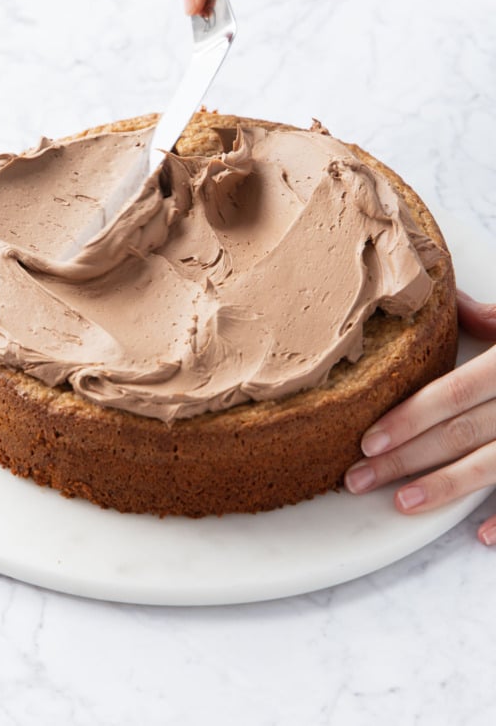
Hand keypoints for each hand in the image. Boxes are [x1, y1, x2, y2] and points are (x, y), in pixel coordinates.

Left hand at [345, 290, 495, 545]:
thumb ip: (493, 319)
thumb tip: (448, 303)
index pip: (453, 393)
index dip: (409, 418)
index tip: (368, 440)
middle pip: (462, 434)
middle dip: (407, 459)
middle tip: (357, 480)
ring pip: (494, 466)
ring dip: (446, 489)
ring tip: (402, 505)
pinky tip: (480, 538)